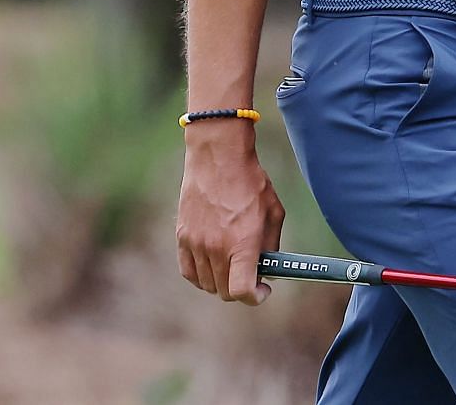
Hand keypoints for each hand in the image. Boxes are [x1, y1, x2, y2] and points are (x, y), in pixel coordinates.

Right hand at [175, 125, 285, 304]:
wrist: (218, 158)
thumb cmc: (251, 183)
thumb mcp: (274, 213)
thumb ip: (271, 246)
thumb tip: (269, 270)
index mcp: (242, 243)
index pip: (241, 291)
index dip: (255, 297)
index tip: (263, 290)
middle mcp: (216, 248)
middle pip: (224, 291)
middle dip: (240, 288)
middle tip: (251, 274)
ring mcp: (196, 244)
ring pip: (206, 284)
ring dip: (221, 281)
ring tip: (233, 263)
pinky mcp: (182, 237)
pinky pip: (189, 272)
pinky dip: (201, 275)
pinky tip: (213, 264)